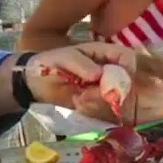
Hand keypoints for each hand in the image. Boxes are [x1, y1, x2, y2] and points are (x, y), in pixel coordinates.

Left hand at [26, 43, 162, 114]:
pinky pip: (105, 110)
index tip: (116, 82)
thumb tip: (99, 74)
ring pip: (116, 98)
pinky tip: (77, 104)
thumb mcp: (63, 58)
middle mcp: (108, 70)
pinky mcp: (98, 103)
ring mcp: (104, 87)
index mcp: (104, 53)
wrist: (34, 83)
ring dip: (99, 102)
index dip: (128, 69)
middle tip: (88, 95)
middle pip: (125, 81)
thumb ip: (81, 64)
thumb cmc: (50, 64)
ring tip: (79, 100)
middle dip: (110, 92)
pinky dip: (93, 109)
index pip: (127, 57)